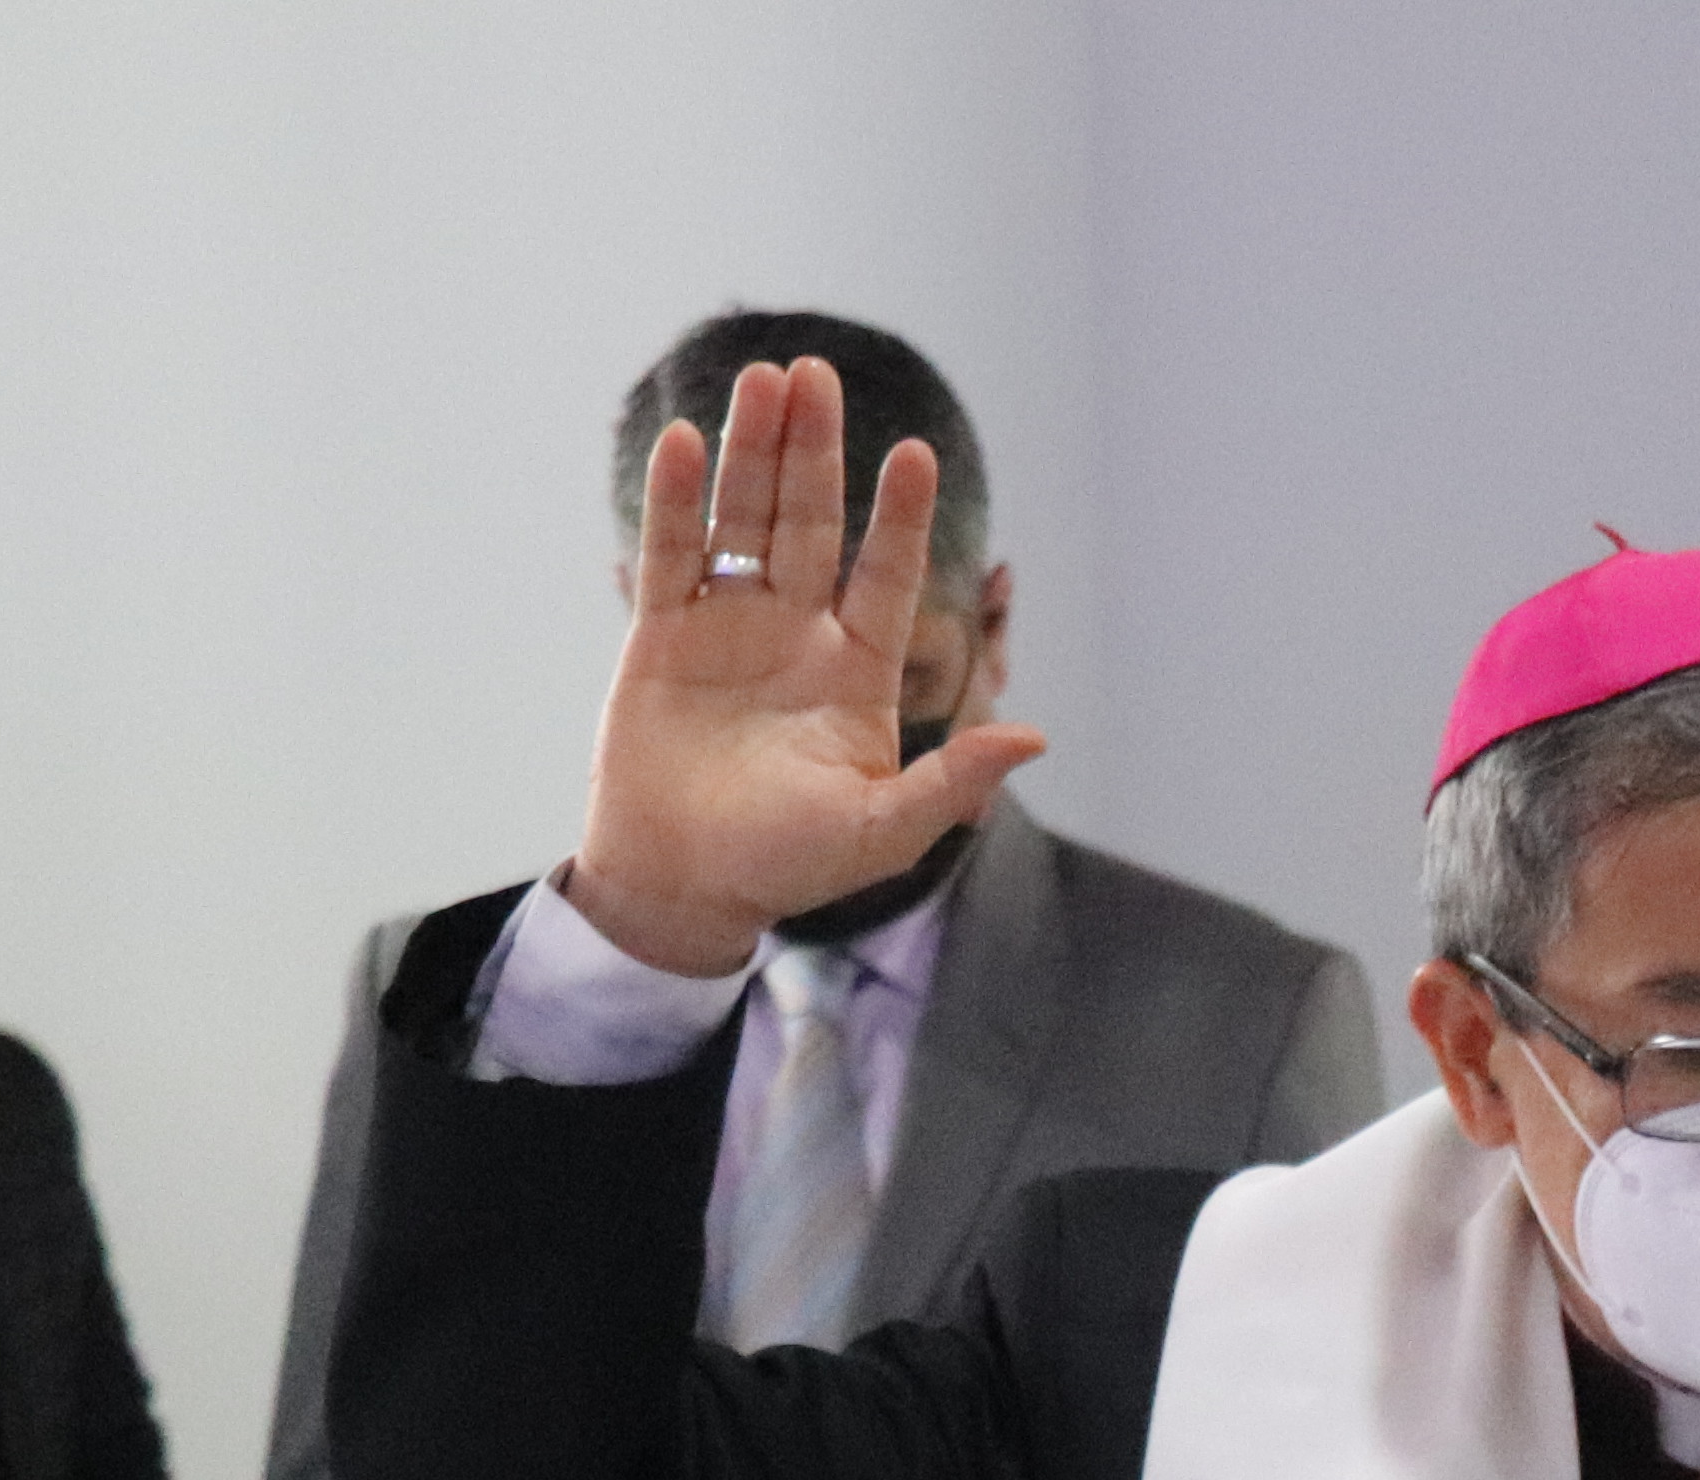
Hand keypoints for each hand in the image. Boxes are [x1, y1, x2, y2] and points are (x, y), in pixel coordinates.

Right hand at [562, 359, 1043, 977]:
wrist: (684, 885)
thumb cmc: (789, 865)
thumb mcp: (884, 830)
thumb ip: (953, 781)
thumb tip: (1036, 737)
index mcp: (857, 672)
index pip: (885, 576)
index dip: (899, 518)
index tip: (916, 454)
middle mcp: (796, 634)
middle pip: (811, 524)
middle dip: (815, 450)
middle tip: (816, 375)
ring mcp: (729, 625)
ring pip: (745, 519)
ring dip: (753, 451)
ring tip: (764, 378)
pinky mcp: (663, 632)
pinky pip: (673, 552)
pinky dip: (676, 499)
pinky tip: (685, 442)